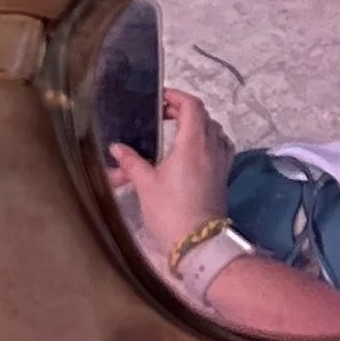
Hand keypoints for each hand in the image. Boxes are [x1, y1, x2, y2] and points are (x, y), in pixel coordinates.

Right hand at [109, 86, 232, 265]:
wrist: (198, 244)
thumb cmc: (170, 212)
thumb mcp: (145, 185)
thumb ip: (132, 162)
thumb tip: (117, 148)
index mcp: (193, 144)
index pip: (192, 106)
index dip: (176, 96)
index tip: (160, 98)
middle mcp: (212, 148)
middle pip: (204, 116)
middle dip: (184, 110)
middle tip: (162, 115)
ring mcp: (221, 163)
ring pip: (215, 132)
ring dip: (198, 125)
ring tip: (177, 132)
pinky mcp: (223, 177)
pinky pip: (220, 149)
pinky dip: (208, 142)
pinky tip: (194, 153)